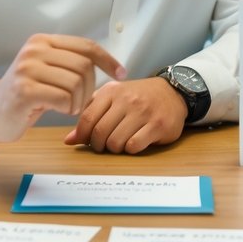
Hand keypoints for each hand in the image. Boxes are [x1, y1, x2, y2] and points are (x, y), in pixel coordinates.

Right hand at [0, 34, 125, 145]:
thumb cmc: (26, 95)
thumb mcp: (48, 70)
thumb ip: (71, 63)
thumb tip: (111, 66)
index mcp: (42, 41)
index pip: (86, 46)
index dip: (108, 60)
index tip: (121, 74)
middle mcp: (34, 50)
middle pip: (84, 67)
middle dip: (89, 89)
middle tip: (78, 103)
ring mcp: (27, 68)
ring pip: (76, 83)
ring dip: (78, 102)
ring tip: (66, 107)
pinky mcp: (24, 90)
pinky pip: (64, 99)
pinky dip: (67, 109)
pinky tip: (56, 110)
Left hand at [63, 77, 186, 153]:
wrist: (172, 91)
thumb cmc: (137, 97)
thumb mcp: (112, 99)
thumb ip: (91, 115)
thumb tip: (70, 140)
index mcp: (112, 91)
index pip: (87, 118)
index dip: (83, 135)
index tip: (86, 140)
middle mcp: (127, 99)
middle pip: (100, 132)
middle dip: (98, 145)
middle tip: (103, 145)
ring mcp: (144, 112)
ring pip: (116, 142)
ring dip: (114, 148)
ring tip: (119, 143)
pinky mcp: (158, 125)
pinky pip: (134, 146)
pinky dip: (130, 149)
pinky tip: (134, 143)